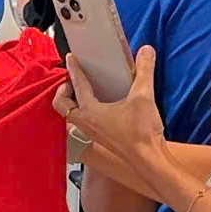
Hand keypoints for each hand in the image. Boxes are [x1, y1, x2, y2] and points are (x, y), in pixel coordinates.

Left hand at [54, 45, 165, 166]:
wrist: (148, 159)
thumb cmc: (141, 133)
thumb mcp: (144, 96)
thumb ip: (144, 71)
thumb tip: (146, 51)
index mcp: (90, 111)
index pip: (78, 85)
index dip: (74, 69)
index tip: (71, 59)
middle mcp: (85, 123)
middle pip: (62, 105)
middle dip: (64, 91)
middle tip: (72, 81)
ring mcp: (91, 134)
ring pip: (70, 117)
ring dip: (72, 104)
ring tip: (83, 93)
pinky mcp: (99, 140)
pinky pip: (82, 125)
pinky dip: (83, 114)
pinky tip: (99, 110)